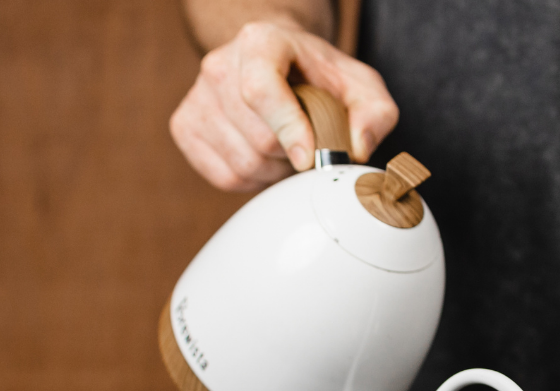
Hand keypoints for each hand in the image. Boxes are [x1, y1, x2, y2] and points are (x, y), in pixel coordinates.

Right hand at [168, 20, 396, 191]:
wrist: (277, 65)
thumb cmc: (317, 75)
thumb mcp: (360, 85)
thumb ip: (374, 114)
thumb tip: (355, 148)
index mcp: (259, 42)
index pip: (261, 90)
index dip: (287, 129)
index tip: (309, 158)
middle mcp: (219, 65)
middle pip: (257, 138)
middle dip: (291, 155)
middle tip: (307, 146)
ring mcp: (197, 97)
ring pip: (241, 163)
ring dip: (273, 171)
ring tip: (286, 151)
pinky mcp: (184, 127)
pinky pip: (223, 176)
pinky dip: (250, 180)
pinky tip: (264, 160)